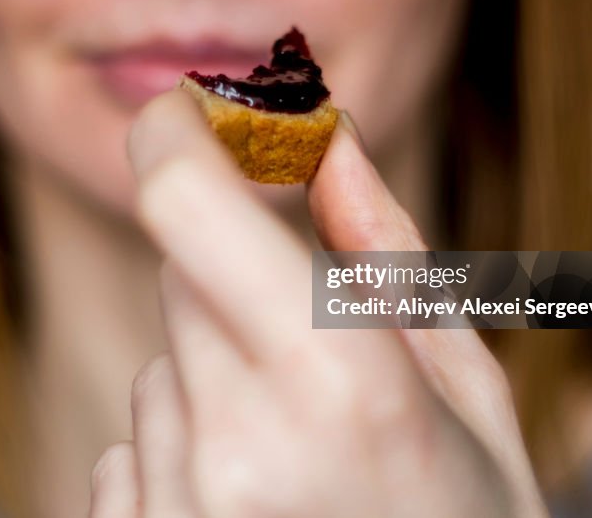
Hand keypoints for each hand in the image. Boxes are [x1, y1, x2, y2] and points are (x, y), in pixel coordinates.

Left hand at [89, 90, 547, 517]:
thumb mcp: (462, 386)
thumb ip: (385, 249)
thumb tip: (328, 135)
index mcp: (342, 378)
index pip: (185, 204)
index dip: (170, 136)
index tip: (184, 112)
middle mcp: (241, 443)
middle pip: (181, 278)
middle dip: (238, 283)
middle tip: (312, 354)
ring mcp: (177, 508)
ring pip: (160, 365)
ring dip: (214, 380)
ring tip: (296, 456)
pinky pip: (129, 450)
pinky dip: (178, 454)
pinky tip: (252, 507)